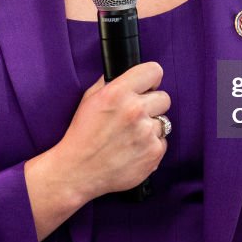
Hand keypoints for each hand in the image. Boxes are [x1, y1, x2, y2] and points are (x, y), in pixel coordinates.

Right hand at [24, 62, 168, 239]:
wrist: (78, 171)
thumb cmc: (82, 135)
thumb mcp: (89, 100)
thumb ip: (109, 83)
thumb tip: (125, 73)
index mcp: (117, 93)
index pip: (154, 71)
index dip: (151, 79)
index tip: (148, 86)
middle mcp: (134, 110)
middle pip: (164, 98)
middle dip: (152, 105)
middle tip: (136, 116)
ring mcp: (146, 132)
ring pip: (163, 122)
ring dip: (151, 127)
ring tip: (131, 137)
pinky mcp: (154, 153)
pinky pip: (162, 142)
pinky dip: (151, 146)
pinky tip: (134, 150)